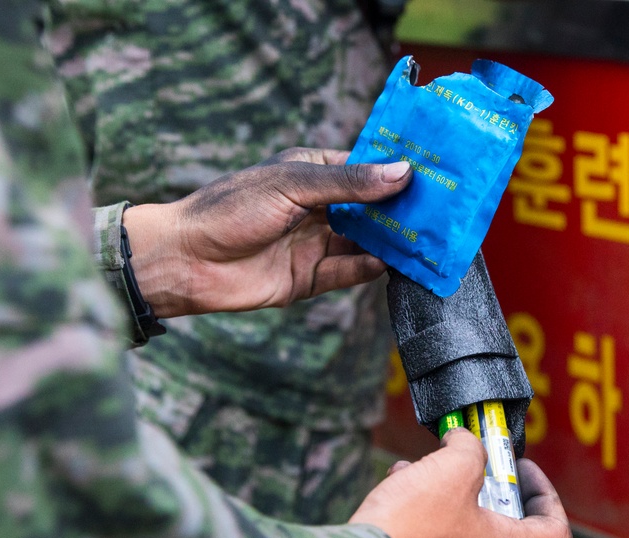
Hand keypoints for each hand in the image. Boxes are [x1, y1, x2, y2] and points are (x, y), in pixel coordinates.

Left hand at [122, 148, 411, 317]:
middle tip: (442, 210)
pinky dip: (372, 269)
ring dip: (393, 242)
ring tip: (430, 240)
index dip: (396, 170)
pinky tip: (396, 266)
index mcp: (311, 174)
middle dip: (402, 209)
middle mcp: (317, 207)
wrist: (186, 262)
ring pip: (365, 242)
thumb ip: (348, 184)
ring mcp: (314, 243)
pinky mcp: (309, 278)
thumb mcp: (292, 186)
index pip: (364, 168)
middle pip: (370, 208)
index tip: (434, 171)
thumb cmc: (230, 210)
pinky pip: (349, 272)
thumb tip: (401, 173)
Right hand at [350, 429, 571, 537]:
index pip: (555, 533)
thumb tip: (463, 442)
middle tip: (463, 464)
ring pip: (458, 534)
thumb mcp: (452, 468)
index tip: (520, 470)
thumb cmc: (414, 527)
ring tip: (416, 470)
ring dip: (443, 497)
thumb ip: (469, 449)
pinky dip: (418, 517)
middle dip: (481, 487)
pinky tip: (395, 490)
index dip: (545, 495)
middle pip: (501, 528)